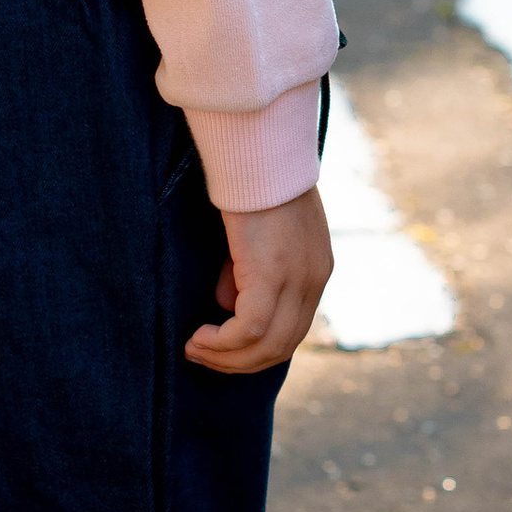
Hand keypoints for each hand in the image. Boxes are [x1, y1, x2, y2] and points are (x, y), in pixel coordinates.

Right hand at [186, 185, 332, 373]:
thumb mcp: (259, 235)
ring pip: (267, 344)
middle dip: (240, 361)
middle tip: (202, 357)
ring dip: (227, 357)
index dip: (258, 347)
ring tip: (195, 350)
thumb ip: (248, 272)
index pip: (293, 327)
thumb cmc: (251, 182)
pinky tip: (198, 336)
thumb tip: (228, 305)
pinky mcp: (272, 275)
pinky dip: (222, 342)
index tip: (224, 348)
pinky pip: (249, 329)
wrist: (258, 150)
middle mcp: (314, 279)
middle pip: (283, 346)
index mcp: (316, 269)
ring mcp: (297, 279)